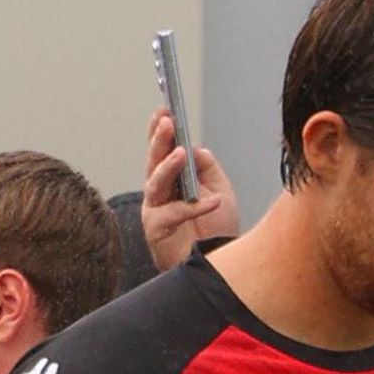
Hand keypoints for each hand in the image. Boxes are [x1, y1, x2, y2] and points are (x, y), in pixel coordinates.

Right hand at [142, 106, 237, 270]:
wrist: (217, 262)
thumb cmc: (215, 230)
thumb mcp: (219, 190)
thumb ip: (206, 168)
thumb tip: (195, 148)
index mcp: (171, 179)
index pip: (162, 150)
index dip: (160, 130)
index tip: (165, 110)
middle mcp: (159, 192)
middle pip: (153, 161)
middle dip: (159, 140)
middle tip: (167, 123)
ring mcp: (155, 210)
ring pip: (155, 183)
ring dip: (168, 167)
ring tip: (182, 154)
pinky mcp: (156, 229)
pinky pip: (174, 213)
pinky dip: (195, 207)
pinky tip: (213, 203)